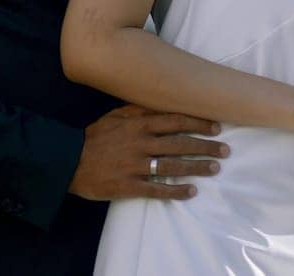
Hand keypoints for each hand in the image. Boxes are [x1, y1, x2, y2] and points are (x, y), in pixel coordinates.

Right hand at [68, 105, 229, 201]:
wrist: (67, 161)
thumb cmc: (95, 136)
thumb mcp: (116, 115)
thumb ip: (139, 109)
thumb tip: (164, 102)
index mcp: (138, 124)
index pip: (175, 121)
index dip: (198, 123)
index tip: (217, 126)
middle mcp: (140, 143)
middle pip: (180, 143)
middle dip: (205, 146)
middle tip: (225, 150)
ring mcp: (135, 165)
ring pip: (172, 166)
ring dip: (197, 167)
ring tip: (214, 168)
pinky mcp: (128, 185)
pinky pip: (157, 189)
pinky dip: (176, 191)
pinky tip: (191, 192)